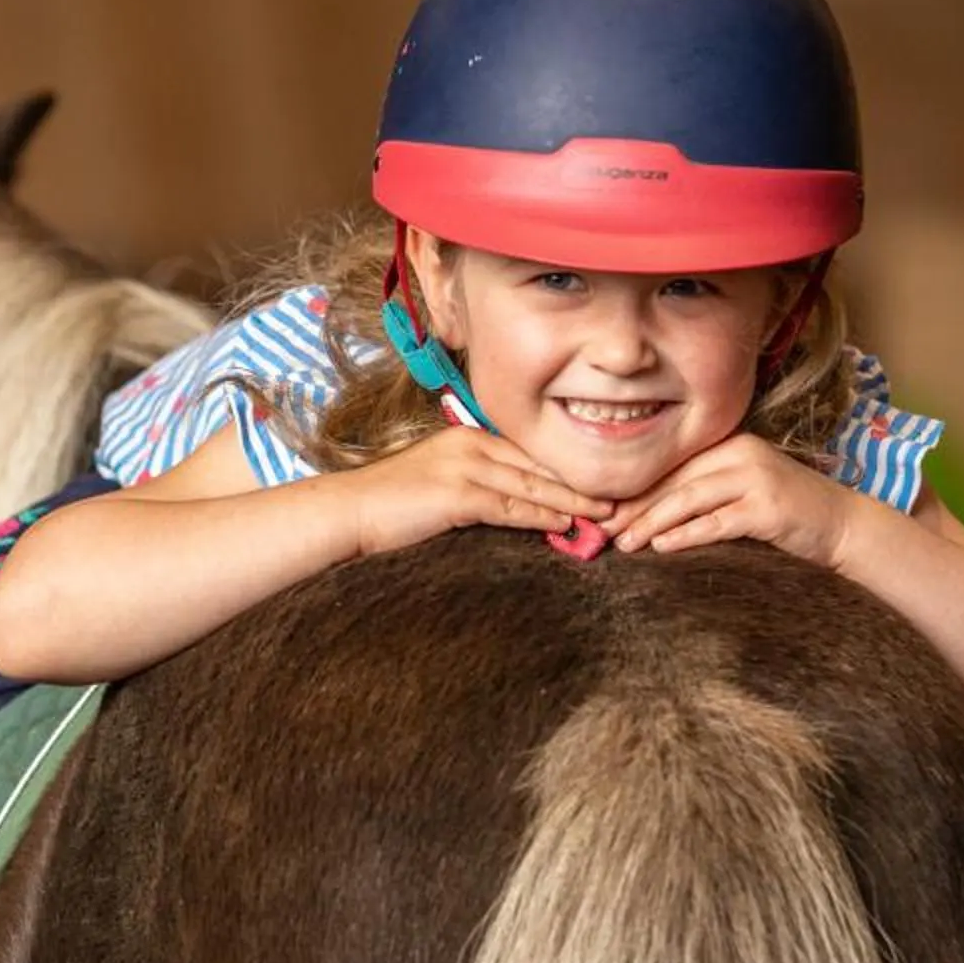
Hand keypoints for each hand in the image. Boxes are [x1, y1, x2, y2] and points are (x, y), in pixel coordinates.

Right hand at [331, 426, 612, 557]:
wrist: (347, 512)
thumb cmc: (387, 504)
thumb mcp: (436, 484)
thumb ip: (473, 487)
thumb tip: (507, 505)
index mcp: (467, 437)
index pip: (527, 453)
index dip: (563, 470)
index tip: (595, 485)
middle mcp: (470, 444)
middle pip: (537, 465)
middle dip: (578, 483)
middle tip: (616, 498)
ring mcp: (464, 467)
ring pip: (531, 485)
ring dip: (572, 502)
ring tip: (604, 515)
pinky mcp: (458, 494)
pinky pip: (511, 506)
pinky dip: (542, 517)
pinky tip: (567, 525)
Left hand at [602, 433, 862, 566]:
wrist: (842, 525)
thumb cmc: (785, 513)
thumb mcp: (740, 492)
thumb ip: (702, 494)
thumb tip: (644, 515)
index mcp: (729, 444)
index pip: (671, 465)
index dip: (634, 489)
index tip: (601, 512)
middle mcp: (741, 452)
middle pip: (674, 479)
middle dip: (634, 507)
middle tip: (601, 531)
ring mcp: (756, 478)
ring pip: (690, 497)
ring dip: (652, 521)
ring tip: (624, 542)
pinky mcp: (769, 507)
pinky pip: (718, 520)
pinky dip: (687, 533)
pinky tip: (662, 546)